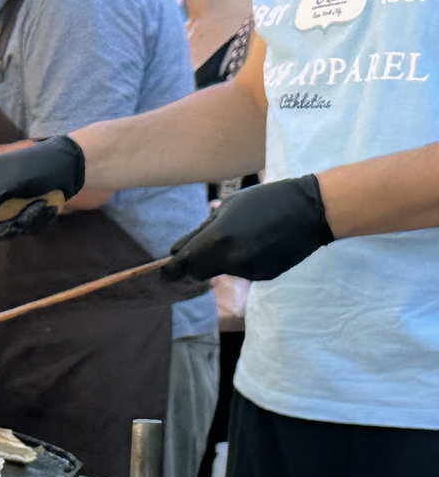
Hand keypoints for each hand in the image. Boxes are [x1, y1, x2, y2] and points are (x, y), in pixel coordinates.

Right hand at [0, 135, 86, 238]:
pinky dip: (37, 220)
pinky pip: (23, 227)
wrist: (70, 167)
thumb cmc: (34, 169)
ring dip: (26, 221)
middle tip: (22, 218)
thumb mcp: (2, 185)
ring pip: (6, 228)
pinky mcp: (24, 211)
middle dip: (6, 224)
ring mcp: (8, 203)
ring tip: (42, 205)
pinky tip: (48, 207)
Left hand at [163, 176, 334, 282]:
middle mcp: (231, 260)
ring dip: (225, 258)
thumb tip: (176, 251)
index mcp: (218, 239)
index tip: (165, 273)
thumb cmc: (267, 200)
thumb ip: (201, 232)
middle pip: (199, 273)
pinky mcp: (264, 276)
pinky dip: (246, 260)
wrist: (312, 209)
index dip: (171, 270)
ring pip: (223, 270)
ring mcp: (249, 271)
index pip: (183, 264)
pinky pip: (244, 271)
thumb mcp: (230, 207)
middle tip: (206, 249)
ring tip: (249, 235)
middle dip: (197, 264)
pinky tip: (263, 243)